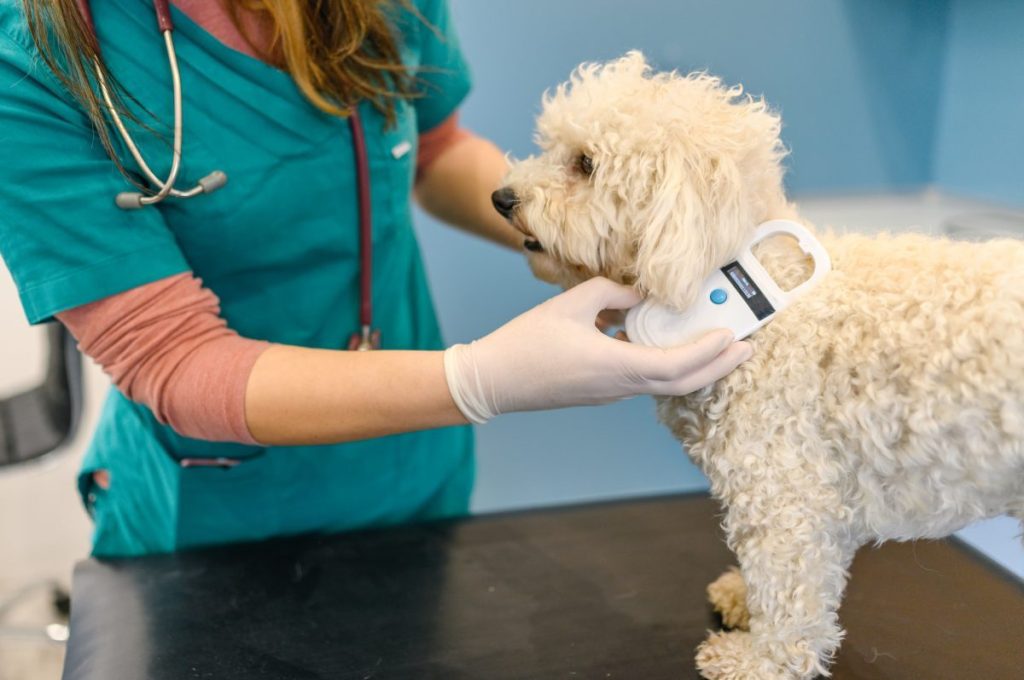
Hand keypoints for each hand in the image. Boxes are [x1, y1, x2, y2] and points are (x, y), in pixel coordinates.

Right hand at [443, 277, 752, 422]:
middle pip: (681, 383)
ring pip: (664, 383)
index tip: (734, 337)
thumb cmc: (526, 342)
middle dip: (718, 366)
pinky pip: (644, 377)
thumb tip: (640, 294)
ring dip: (696, 367)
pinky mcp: (600, 391)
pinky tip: (668, 342)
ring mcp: (610, 392)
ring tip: (719, 346)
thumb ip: (612, 293)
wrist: (494, 380)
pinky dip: (667, 364)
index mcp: (615, 366)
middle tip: (746, 349)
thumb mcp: (571, 303)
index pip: (676, 366)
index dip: (709, 353)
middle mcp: (619, 386)